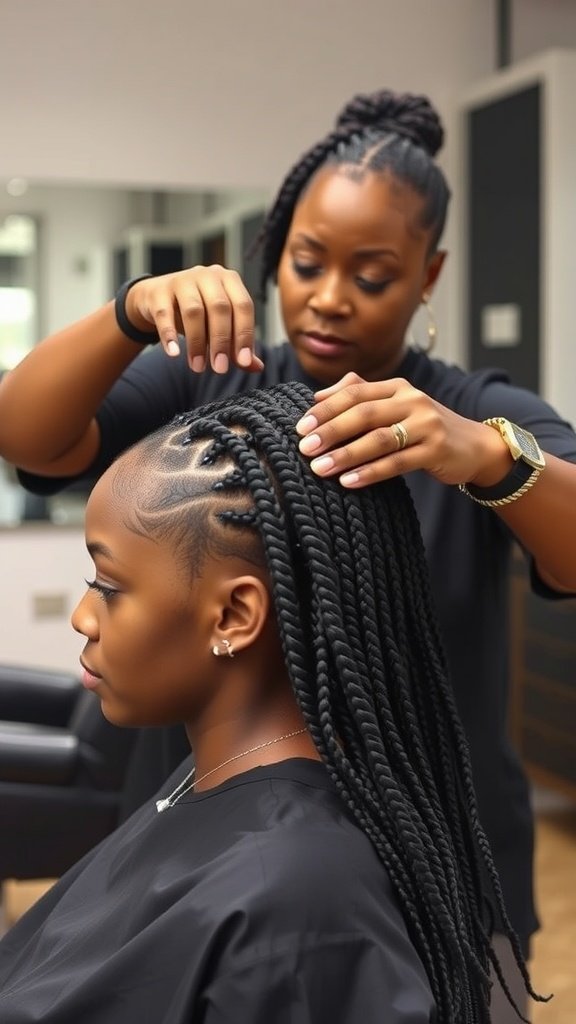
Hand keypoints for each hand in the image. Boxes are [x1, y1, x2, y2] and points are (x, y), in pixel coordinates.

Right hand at [125, 266, 263, 373]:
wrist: (157, 297)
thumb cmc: (198, 312)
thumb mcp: (219, 326)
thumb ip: (237, 345)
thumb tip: (256, 367)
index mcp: (229, 280)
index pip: (243, 306)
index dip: (244, 335)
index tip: (242, 362)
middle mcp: (208, 275)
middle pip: (219, 308)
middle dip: (221, 341)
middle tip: (220, 369)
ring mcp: (182, 280)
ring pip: (194, 311)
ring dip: (197, 343)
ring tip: (198, 367)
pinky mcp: (159, 291)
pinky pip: (164, 314)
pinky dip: (169, 335)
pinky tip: (174, 354)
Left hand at [295, 372, 512, 487]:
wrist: (474, 446)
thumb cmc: (424, 428)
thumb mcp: (395, 406)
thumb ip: (359, 395)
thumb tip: (317, 397)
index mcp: (397, 387)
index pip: (354, 392)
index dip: (325, 409)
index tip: (300, 427)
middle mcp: (412, 400)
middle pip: (364, 413)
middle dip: (330, 431)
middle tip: (304, 448)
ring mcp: (426, 424)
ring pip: (379, 439)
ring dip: (346, 454)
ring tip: (320, 468)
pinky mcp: (436, 450)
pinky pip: (397, 462)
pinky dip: (370, 473)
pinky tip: (349, 482)